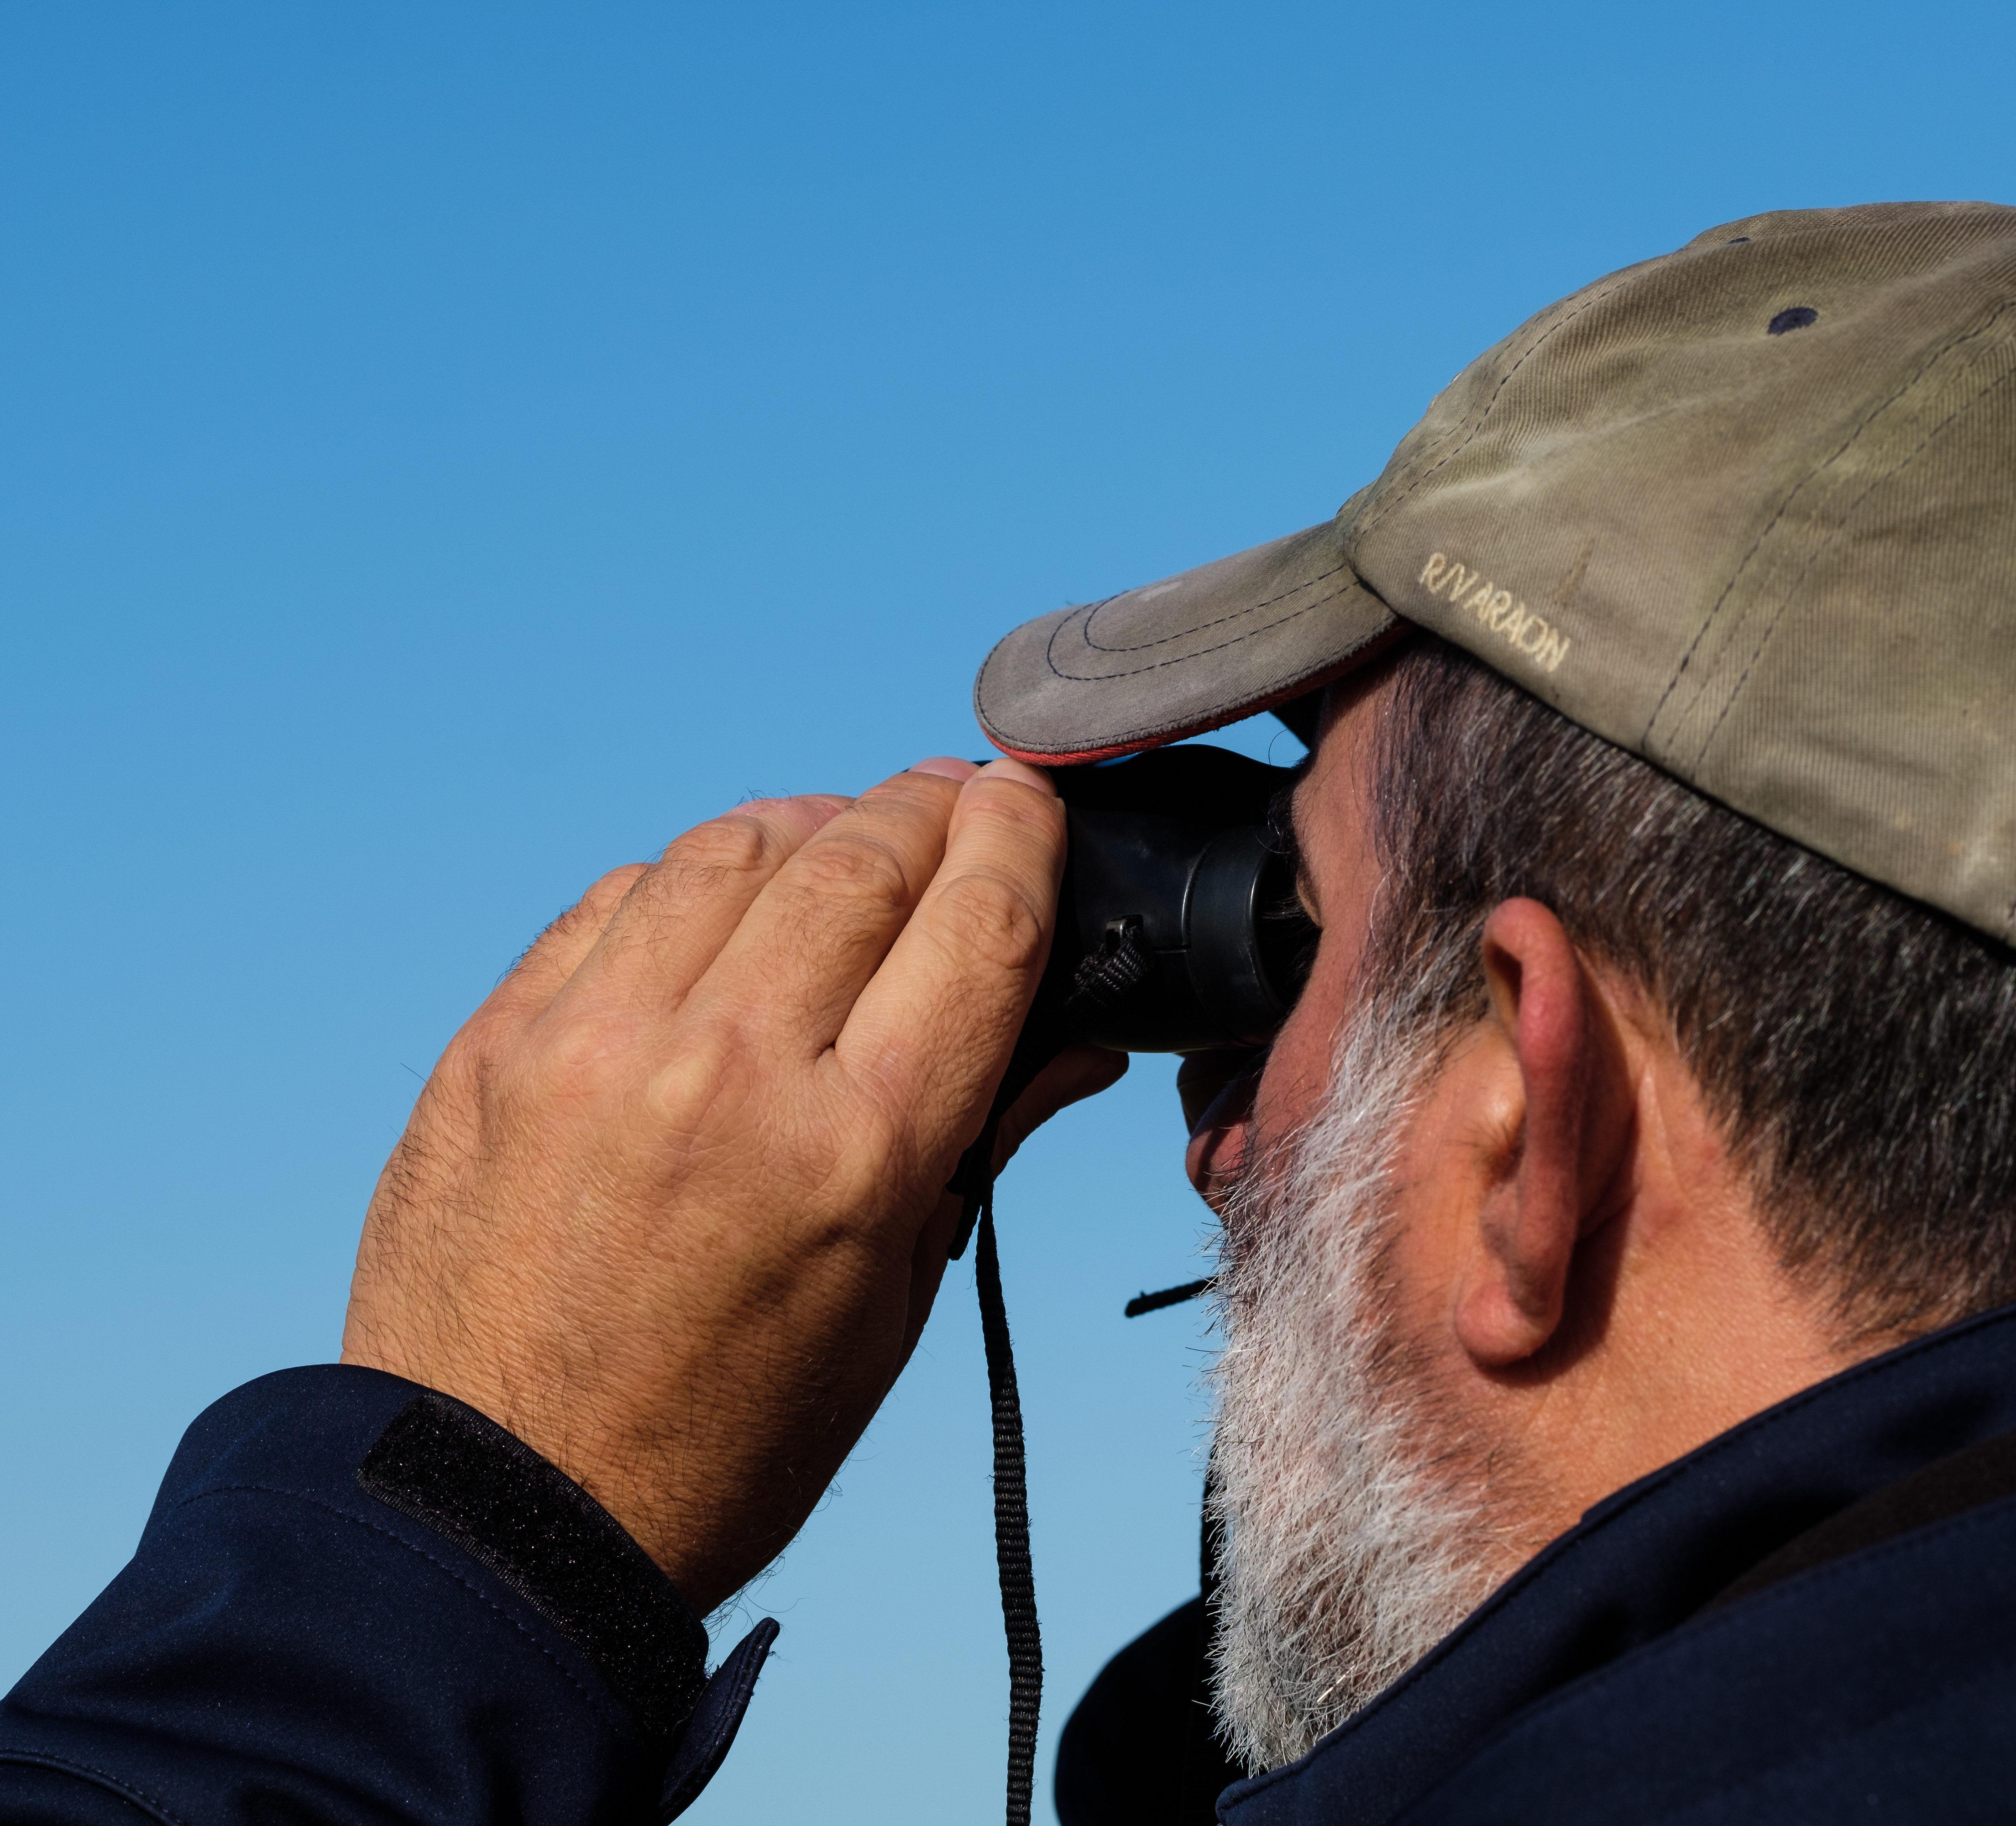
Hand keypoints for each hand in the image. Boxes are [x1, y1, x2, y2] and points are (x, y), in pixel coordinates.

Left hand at [341, 758, 1124, 1611]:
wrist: (502, 1512)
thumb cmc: (724, 1435)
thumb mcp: (893, 1304)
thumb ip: (980, 1140)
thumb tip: (1071, 1034)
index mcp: (858, 1151)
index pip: (979, 919)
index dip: (1021, 832)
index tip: (1030, 800)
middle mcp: (730, 1070)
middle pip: (865, 852)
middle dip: (929, 810)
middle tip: (953, 808)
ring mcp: (598, 1045)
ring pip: (736, 845)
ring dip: (812, 826)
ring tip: (840, 846)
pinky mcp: (497, 1045)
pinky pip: (617, 899)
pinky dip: (691, 882)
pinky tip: (719, 910)